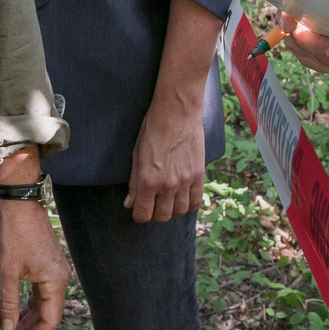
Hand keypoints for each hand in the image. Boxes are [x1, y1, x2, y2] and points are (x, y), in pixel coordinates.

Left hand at [0, 195, 70, 329]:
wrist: (15, 197)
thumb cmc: (11, 231)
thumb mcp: (5, 271)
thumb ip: (7, 304)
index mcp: (56, 281)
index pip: (49, 321)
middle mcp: (59, 276)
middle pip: (47, 313)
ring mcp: (53, 267)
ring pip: (42, 302)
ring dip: (26, 318)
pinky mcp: (44, 260)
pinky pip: (39, 290)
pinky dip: (27, 303)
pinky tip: (14, 311)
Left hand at [124, 96, 205, 222]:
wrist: (177, 113)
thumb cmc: (152, 130)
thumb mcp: (136, 155)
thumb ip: (134, 183)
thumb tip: (130, 203)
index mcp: (148, 180)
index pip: (143, 214)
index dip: (139, 215)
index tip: (138, 210)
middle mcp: (167, 185)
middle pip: (162, 216)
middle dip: (154, 214)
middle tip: (152, 205)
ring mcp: (185, 182)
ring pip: (179, 212)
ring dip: (171, 211)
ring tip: (167, 202)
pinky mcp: (199, 176)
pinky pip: (195, 201)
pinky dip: (188, 205)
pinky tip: (182, 199)